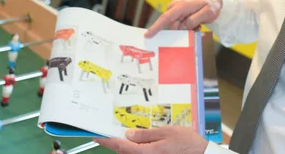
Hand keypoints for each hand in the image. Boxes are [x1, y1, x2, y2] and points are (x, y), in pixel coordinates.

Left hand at [94, 126, 208, 153]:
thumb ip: (146, 134)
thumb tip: (129, 133)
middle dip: (116, 143)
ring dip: (128, 146)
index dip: (107, 141)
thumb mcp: (166, 132)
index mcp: (146, 153)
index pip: (121, 146)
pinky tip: (142, 142)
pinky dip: (137, 149)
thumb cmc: (187, 144)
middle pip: (124, 152)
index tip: (96, 136)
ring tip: (129, 134)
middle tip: (111, 132)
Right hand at [144, 0, 222, 37]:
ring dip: (187, 29)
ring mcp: (175, 11)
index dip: (156, 27)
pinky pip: (179, 26)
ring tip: (198, 24)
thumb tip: (183, 27)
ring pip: (177, 28)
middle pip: (173, 27)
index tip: (147, 35)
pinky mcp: (177, 14)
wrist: (212, 0)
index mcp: (181, 6)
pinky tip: (196, 24)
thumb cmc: (211, 5)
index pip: (166, 17)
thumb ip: (194, 20)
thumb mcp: (207, 13)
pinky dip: (187, 27)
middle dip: (183, 31)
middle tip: (197, 28)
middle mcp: (175, 7)